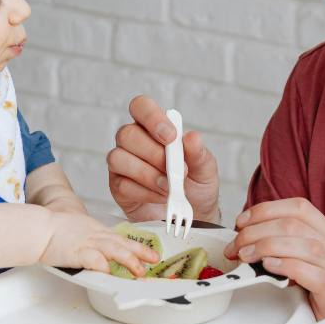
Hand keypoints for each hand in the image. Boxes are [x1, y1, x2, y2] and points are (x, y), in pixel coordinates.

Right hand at [39, 212, 158, 275]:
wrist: (39, 228)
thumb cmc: (53, 231)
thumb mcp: (78, 232)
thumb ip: (91, 242)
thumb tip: (102, 258)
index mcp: (95, 230)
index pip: (121, 238)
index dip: (138, 246)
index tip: (151, 253)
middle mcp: (95, 235)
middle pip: (122, 243)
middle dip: (140, 252)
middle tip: (153, 260)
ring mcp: (87, 242)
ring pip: (114, 249)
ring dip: (129, 260)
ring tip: (139, 271)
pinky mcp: (77, 252)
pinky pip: (94, 259)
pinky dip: (103, 265)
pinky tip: (110, 272)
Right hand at [107, 95, 220, 222]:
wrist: (192, 217)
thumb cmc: (196, 186)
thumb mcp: (205, 169)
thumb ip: (199, 154)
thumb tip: (192, 137)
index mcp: (154, 127)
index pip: (141, 106)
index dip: (151, 117)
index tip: (170, 137)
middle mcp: (134, 142)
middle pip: (126, 133)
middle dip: (152, 153)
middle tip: (176, 171)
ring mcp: (123, 164)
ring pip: (118, 158)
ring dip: (147, 174)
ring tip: (168, 187)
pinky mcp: (118, 186)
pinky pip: (121, 184)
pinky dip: (144, 192)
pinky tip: (160, 197)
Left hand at [223, 198, 324, 318]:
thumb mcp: (317, 262)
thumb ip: (294, 247)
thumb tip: (254, 239)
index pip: (299, 207)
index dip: (267, 209)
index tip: (243, 221)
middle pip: (292, 224)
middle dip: (256, 230)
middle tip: (236, 244)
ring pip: (299, 243)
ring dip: (264, 246)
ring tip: (245, 256)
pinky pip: (307, 271)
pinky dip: (283, 265)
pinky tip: (267, 267)